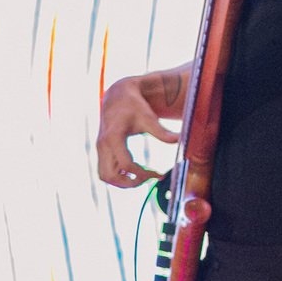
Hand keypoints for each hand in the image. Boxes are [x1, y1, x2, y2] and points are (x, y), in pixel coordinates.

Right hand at [94, 74, 177, 188]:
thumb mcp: (149, 117)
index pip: (127, 165)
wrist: (116, 96)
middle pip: (109, 176)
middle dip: (129, 183)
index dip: (144, 174)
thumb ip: (163, 132)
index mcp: (113, 137)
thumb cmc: (133, 106)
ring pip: (104, 176)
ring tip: (141, 177)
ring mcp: (100, 149)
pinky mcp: (102, 151)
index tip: (160, 173)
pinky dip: (118, 176)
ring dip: (121, 182)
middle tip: (148, 178)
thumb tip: (181, 140)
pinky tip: (134, 171)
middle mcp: (103, 145)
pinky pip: (105, 171)